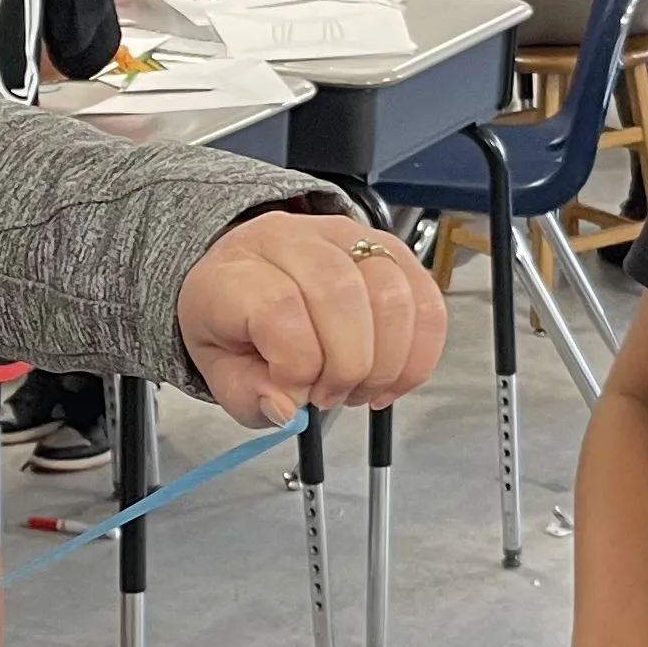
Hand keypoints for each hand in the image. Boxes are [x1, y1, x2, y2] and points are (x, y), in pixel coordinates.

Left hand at [175, 210, 448, 425]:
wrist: (251, 281)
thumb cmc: (237, 325)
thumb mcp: (221, 370)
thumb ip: (248, 394)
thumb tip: (287, 408)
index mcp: (236, 270)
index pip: (277, 306)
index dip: (296, 363)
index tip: (295, 394)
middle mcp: (291, 240)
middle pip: (340, 293)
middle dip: (347, 365)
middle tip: (331, 396)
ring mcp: (345, 238)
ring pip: (391, 293)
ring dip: (386, 361)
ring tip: (360, 388)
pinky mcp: (388, 249)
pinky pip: (425, 298)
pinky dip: (419, 351)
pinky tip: (393, 377)